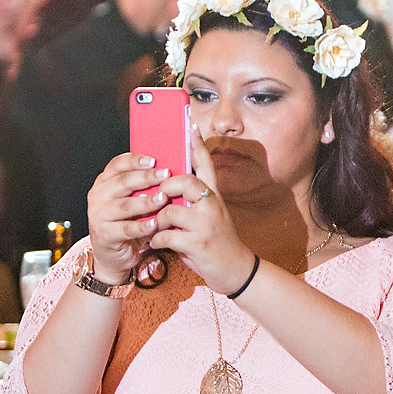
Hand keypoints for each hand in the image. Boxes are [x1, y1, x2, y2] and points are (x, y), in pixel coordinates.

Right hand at [85, 153, 175, 282]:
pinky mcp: (105, 234)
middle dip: (146, 177)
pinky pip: (126, 229)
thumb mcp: (133, 198)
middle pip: (123, 182)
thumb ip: (144, 185)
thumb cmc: (127, 220)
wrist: (113, 251)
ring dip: (146, 202)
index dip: (135, 160)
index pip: (117, 164)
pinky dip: (142, 226)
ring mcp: (99, 215)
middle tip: (166, 175)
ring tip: (163, 199)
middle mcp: (99, 195)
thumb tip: (168, 170)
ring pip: (125, 205)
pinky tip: (156, 224)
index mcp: (105, 181)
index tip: (154, 159)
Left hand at [146, 127, 255, 293]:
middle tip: (160, 198)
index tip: (190, 124)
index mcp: (214, 196)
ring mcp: (206, 224)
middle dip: (165, 188)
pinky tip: (160, 244)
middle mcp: (212, 205)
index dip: (197, 144)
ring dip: (157, 222)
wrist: (235, 269)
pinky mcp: (198, 243)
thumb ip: (192, 199)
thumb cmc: (215, 240)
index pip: (206, 164)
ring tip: (159, 230)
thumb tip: (168, 185)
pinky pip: (164, 235)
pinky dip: (157, 241)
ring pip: (168, 210)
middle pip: (185, 181)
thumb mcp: (208, 215)